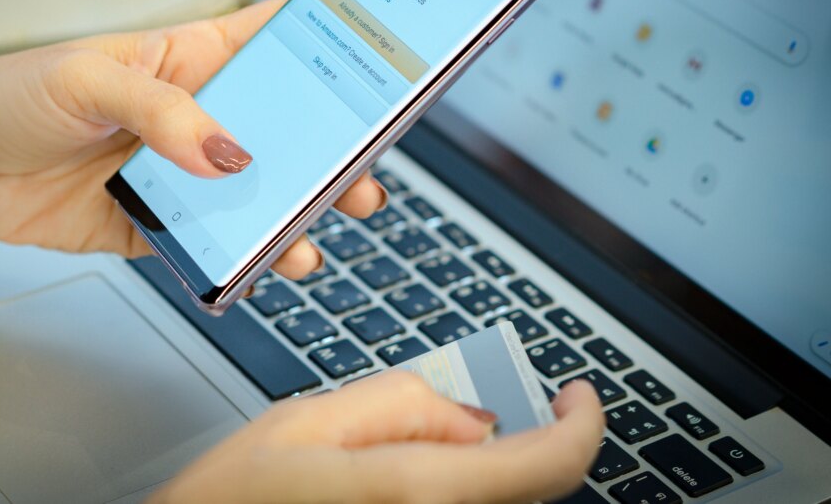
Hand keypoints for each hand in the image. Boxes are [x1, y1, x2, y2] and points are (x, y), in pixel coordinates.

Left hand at [0, 0, 385, 275]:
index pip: (272, 40)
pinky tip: (261, 264)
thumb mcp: (83, 79)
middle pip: (285, 129)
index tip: (378, 53)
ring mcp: (183, 174)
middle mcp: (198, 118)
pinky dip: (240, 258)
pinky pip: (212, 243)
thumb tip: (226, 153)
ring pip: (259, 194)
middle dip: (331, 149)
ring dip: (294, 213)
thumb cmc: (13, 98)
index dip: (327, 40)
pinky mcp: (160, 225)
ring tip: (314, 231)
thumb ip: (160, 110)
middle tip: (363, 169)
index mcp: (191, 61)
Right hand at [152, 372, 603, 503]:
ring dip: (485, 471)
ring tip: (408, 453)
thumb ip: (401, 404)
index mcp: (415, 493)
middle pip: (528, 490)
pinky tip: (403, 480)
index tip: (576, 394)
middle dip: (518, 441)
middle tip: (474, 411)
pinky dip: (455, 491)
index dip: (582, 423)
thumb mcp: (304, 422)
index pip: (550, 465)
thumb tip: (472, 418)